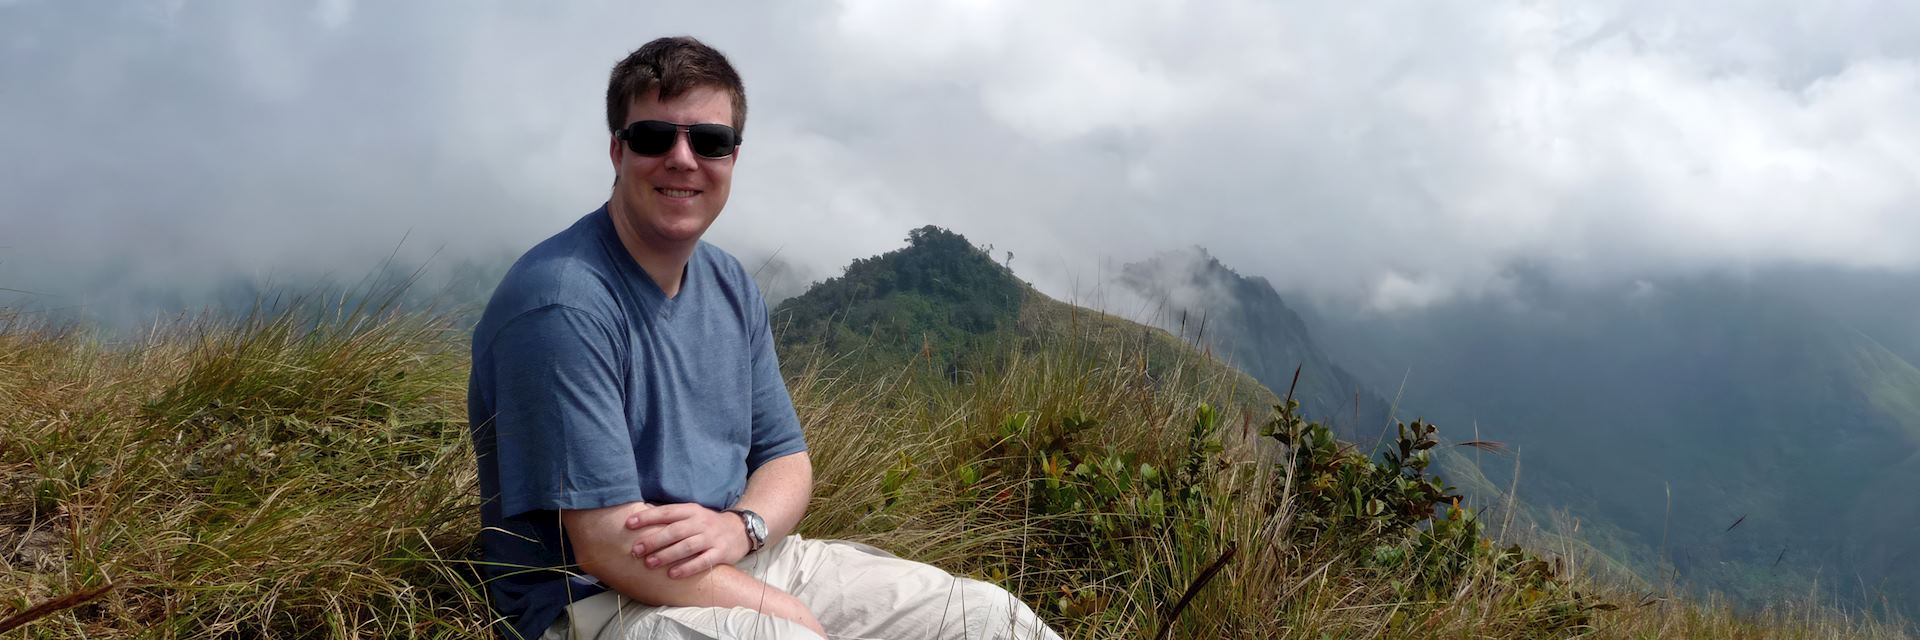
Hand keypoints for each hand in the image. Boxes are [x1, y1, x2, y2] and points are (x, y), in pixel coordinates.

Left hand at [624, 503, 749, 578]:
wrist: (739, 530)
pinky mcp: (720, 553)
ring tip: (649, 563)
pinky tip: (673, 574)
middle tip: (635, 551)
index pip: (667, 512)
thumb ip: (671, 518)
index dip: (647, 517)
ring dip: (667, 555)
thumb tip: (639, 521)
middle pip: (674, 531)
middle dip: (653, 541)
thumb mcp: (692, 514)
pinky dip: (687, 568)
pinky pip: (702, 561)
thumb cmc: (707, 524)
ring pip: (687, 546)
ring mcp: (711, 538)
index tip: (629, 524)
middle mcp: (701, 523)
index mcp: (691, 511)